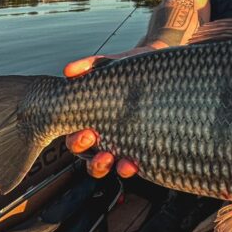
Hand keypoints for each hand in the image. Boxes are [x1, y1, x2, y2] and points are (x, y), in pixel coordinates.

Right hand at [64, 51, 144, 178]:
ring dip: (106, 167)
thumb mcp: (111, 64)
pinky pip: (132, 165)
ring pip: (107, 165)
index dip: (76, 140)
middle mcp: (104, 135)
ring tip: (121, 163)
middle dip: (92, 158)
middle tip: (100, 147)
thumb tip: (69, 70)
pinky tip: (137, 163)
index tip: (86, 132)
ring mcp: (122, 144)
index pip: (75, 136)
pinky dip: (131, 168)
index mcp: (91, 118)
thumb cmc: (131, 69)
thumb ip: (90, 65)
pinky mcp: (141, 149)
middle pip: (88, 156)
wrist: (161, 68)